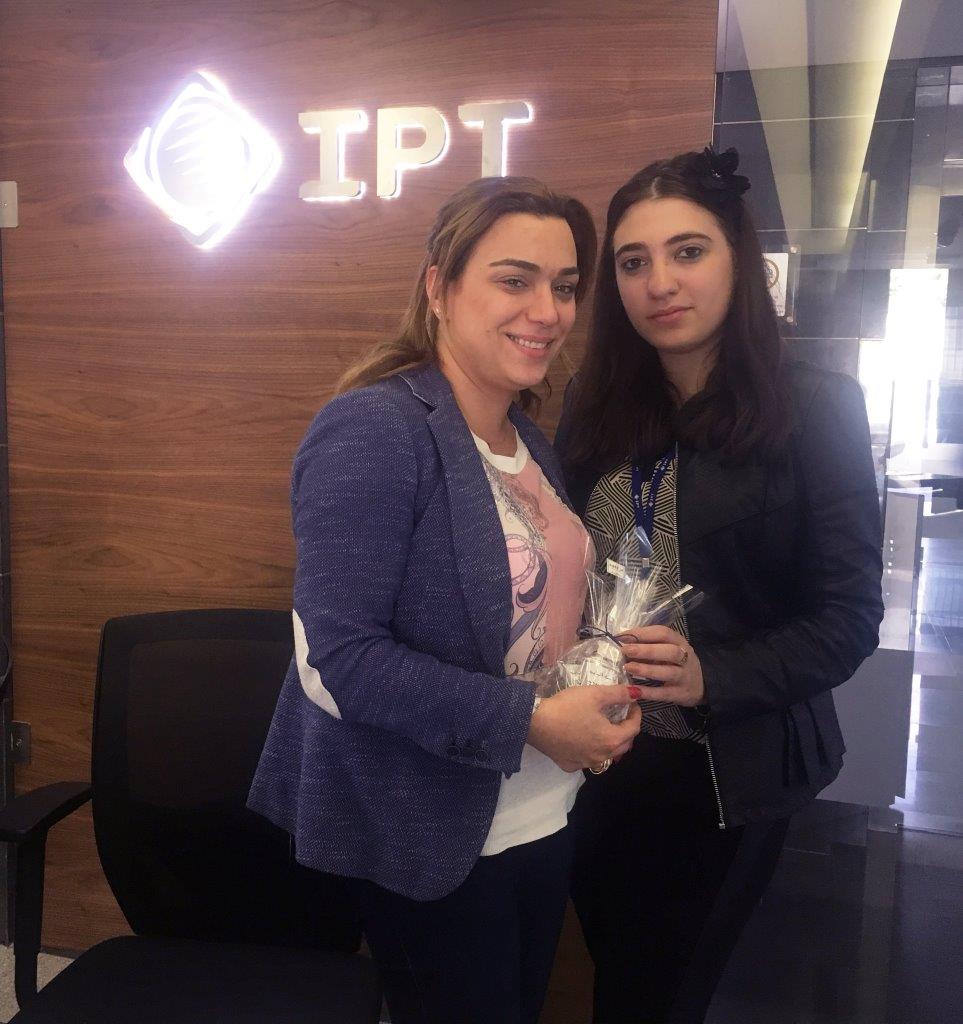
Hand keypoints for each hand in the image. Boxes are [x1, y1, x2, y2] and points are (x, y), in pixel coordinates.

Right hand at [527, 684, 642, 771]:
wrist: (534, 722)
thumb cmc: (567, 707)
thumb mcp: (595, 694)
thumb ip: (619, 694)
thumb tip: (637, 693)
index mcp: (611, 739)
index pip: (634, 728)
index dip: (636, 714)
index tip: (631, 703)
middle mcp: (602, 756)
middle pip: (624, 745)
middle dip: (626, 729)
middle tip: (620, 715)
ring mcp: (585, 763)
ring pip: (606, 754)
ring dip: (609, 741)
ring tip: (602, 726)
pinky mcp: (570, 765)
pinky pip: (586, 759)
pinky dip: (590, 749)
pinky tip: (582, 739)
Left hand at [617, 625, 704, 706]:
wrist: (700, 685)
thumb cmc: (676, 663)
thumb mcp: (667, 650)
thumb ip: (649, 645)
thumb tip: (622, 642)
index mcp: (679, 642)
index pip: (663, 633)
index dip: (642, 633)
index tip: (622, 636)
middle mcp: (685, 658)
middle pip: (669, 651)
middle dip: (646, 650)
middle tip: (625, 651)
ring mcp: (685, 676)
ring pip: (668, 672)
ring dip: (646, 669)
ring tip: (628, 667)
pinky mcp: (681, 694)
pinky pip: (664, 693)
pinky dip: (648, 692)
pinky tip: (633, 690)